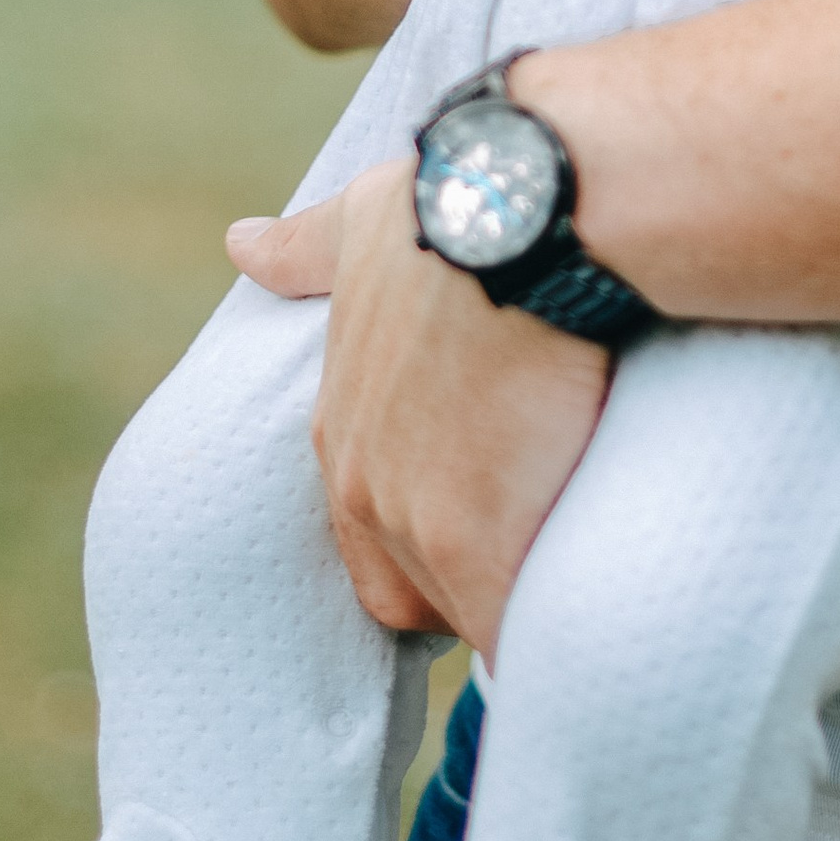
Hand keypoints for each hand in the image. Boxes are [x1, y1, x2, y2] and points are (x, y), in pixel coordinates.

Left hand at [228, 163, 611, 658]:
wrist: (520, 221)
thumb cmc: (453, 207)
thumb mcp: (360, 220)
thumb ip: (305, 247)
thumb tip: (240, 243)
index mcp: (341, 430)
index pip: (370, 534)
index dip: (432, 537)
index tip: (492, 516)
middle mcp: (363, 489)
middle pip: (414, 592)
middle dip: (474, 585)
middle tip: (541, 557)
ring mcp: (419, 527)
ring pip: (467, 616)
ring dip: (518, 610)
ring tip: (581, 592)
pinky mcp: (483, 551)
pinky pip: (513, 632)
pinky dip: (550, 632)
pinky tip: (599, 619)